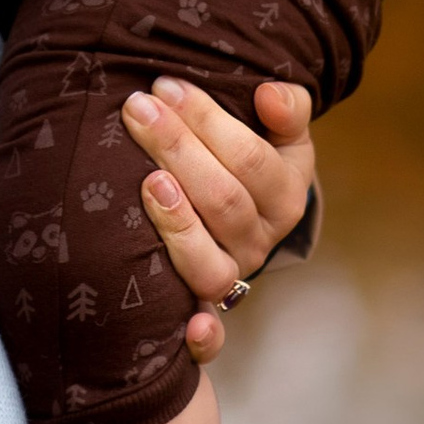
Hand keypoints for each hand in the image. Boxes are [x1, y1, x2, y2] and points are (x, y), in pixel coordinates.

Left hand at [122, 77, 316, 359]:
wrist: (246, 208)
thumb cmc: (250, 156)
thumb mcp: (280, 132)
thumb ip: (286, 108)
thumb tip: (268, 95)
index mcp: (286, 195)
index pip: (249, 158)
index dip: (207, 120)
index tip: (164, 87)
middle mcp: (261, 241)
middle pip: (223, 201)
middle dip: (177, 149)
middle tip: (137, 109)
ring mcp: (233, 277)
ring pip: (209, 263)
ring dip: (178, 224)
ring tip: (148, 182)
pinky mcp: (206, 307)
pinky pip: (210, 336)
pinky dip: (202, 336)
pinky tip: (188, 324)